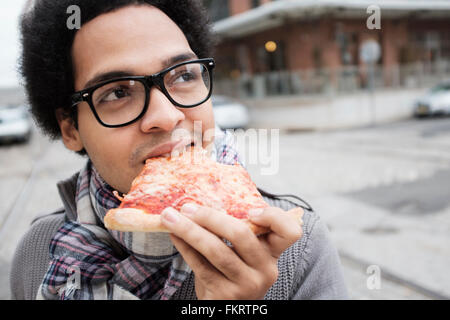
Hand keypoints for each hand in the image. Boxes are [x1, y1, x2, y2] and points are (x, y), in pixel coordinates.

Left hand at [160, 204, 303, 299]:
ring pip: (216, 250)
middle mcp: (264, 269)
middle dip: (211, 217)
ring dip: (189, 230)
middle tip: (188, 207)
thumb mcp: (247, 254)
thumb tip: (207, 196)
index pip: (290, 231)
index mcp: (273, 252)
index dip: (274, 217)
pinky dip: (185, 247)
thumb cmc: (236, 272)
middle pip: (241, 235)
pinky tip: (174, 235)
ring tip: (170, 217)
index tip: (249, 211)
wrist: (231, 308)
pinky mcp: (224, 294)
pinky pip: (201, 265)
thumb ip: (241, 231)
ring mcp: (245, 284)